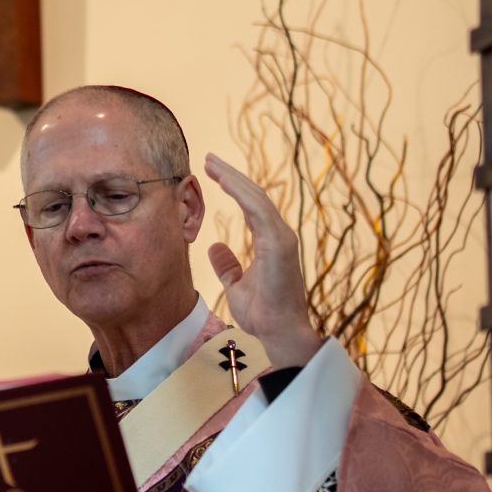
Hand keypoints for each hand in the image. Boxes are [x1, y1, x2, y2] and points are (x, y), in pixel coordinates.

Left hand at [201, 153, 320, 368]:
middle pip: (254, 194)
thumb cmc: (263, 313)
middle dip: (231, 175)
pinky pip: (259, 210)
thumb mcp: (237, 285)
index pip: (251, 205)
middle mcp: (279, 234)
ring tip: (212, 164)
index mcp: (270, 241)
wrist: (279, 333)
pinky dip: (241, 193)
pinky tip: (224, 181)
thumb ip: (228, 265)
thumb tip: (215, 247)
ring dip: (233, 178)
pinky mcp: (280, 244)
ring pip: (256, 197)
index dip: (233, 186)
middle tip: (209, 158)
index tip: (211, 172)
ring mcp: (282, 237)